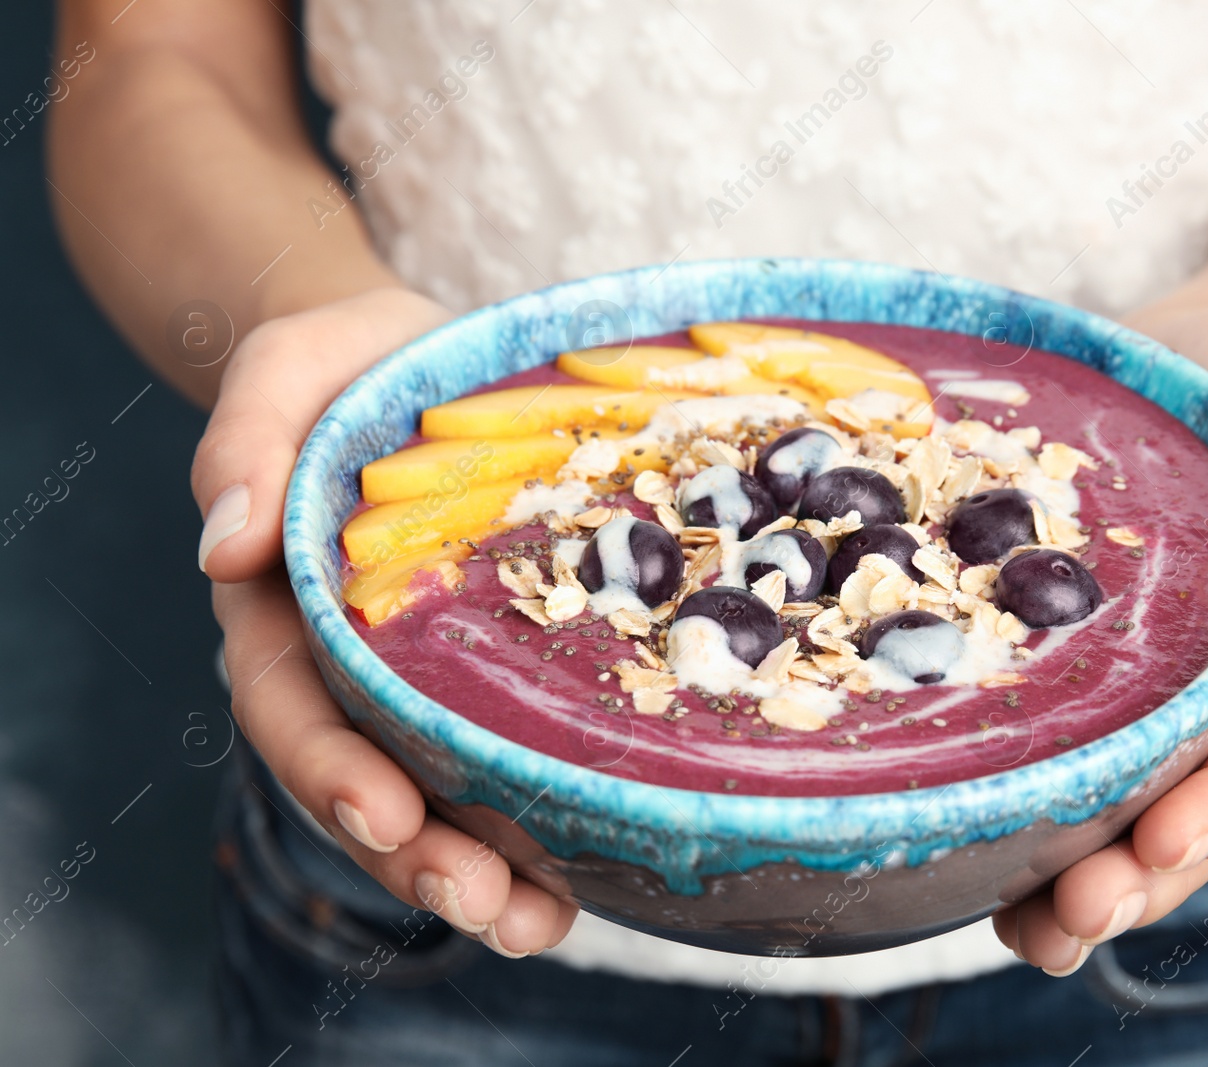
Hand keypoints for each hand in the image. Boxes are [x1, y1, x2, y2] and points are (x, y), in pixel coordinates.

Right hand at [196, 288, 579, 956]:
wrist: (416, 358)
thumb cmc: (349, 362)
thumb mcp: (292, 367)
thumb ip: (247, 439)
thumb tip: (222, 543)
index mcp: (286, 606)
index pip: (290, 707)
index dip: (331, 771)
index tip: (388, 817)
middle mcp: (346, 664)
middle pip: (364, 782)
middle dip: (415, 856)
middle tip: (481, 903)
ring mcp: (419, 677)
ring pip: (434, 797)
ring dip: (478, 870)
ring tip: (540, 922)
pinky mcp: (489, 672)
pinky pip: (501, 759)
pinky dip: (534, 824)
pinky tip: (587, 871)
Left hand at [993, 299, 1207, 972]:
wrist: (1202, 351)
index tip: (1168, 845)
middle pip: (1186, 806)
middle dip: (1135, 876)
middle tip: (1067, 925)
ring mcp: (1141, 683)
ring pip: (1115, 802)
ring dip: (1071, 877)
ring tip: (1021, 935)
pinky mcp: (1069, 659)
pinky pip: (1050, 741)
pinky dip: (1019, 803)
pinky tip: (965, 846)